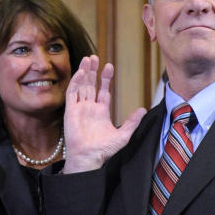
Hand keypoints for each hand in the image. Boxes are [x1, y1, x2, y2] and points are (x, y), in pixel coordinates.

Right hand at [62, 56, 146, 172]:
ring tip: (88, 59)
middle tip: (94, 56)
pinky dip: (76, 82)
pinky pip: (72, 93)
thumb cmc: (104, 149)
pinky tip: (81, 72)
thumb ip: (132, 122)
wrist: (88, 157)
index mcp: (101, 111)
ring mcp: (79, 108)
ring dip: (84, 72)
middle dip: (93, 71)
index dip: (105, 78)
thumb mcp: (123, 135)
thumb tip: (143, 109)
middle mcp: (89, 107)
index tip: (109, 66)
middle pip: (90, 84)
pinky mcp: (70, 111)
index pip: (103, 90)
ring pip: (81, 85)